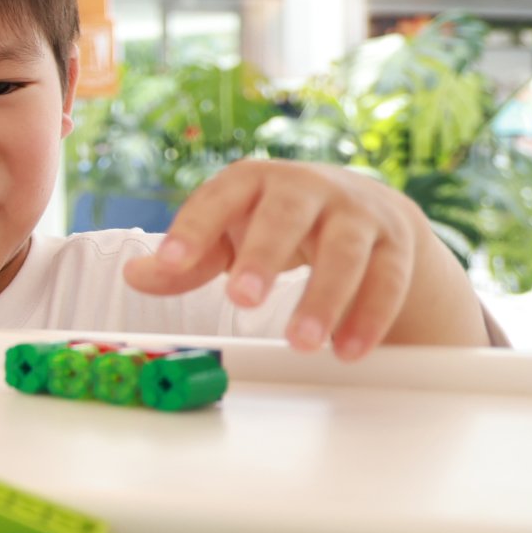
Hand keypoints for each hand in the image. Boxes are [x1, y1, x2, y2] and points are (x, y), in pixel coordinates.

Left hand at [123, 159, 424, 358]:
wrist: (366, 207)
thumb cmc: (274, 222)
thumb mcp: (227, 234)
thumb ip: (185, 260)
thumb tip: (136, 275)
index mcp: (254, 181)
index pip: (219, 198)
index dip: (193, 228)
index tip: (170, 262)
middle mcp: (308, 189)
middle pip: (286, 217)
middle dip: (264, 257)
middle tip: (241, 300)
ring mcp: (357, 214)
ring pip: (345, 252)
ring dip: (324, 298)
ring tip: (300, 343)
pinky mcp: (395, 245)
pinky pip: (387, 280)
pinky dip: (368, 318)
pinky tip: (346, 351)